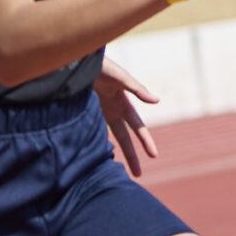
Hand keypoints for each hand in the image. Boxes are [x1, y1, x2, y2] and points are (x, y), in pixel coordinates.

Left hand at [94, 56, 159, 175]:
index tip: (154, 156)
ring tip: (117, 168)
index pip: (137, 128)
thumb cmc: (101, 65)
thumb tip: (157, 101)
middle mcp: (113, 109)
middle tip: (138, 175)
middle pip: (125, 137)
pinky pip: (92, 129)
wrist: (79, 60)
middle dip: (132, 155)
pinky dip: (94, 142)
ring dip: (115, 151)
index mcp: (123, 103)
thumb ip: (137, 89)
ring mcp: (99, 110)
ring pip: (110, 136)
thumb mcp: (121, 77)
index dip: (145, 141)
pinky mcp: (84, 109)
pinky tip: (94, 153)